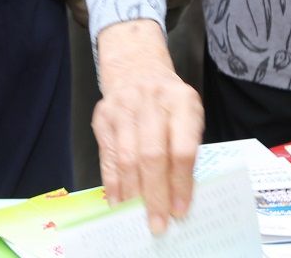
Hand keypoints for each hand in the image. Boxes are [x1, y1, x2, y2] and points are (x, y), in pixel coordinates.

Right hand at [94, 20, 202, 234]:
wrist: (136, 68)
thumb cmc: (168, 100)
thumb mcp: (188, 114)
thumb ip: (187, 148)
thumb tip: (179, 196)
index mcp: (181, 101)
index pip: (182, 148)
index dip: (181, 183)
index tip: (181, 210)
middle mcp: (151, 102)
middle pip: (152, 156)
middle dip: (155, 195)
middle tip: (158, 223)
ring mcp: (123, 108)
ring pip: (127, 159)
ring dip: (133, 193)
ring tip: (139, 216)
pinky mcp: (102, 117)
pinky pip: (108, 158)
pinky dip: (113, 184)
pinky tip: (119, 202)